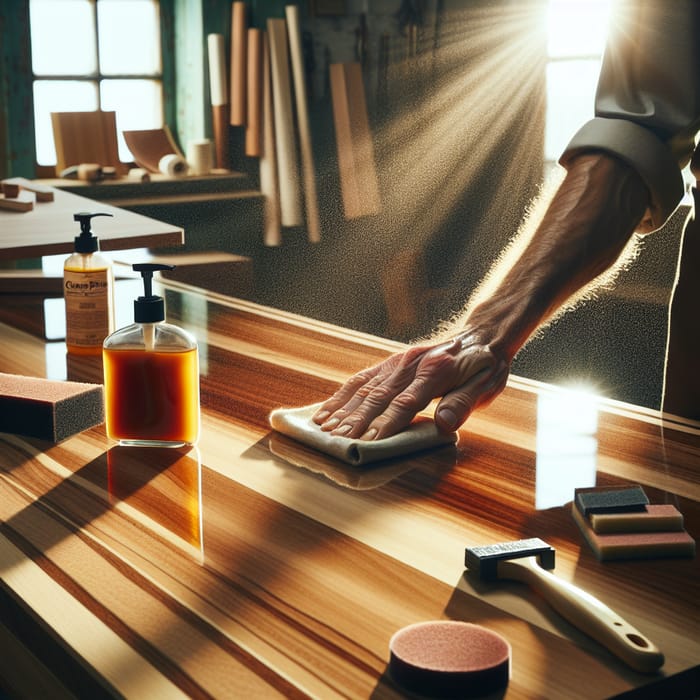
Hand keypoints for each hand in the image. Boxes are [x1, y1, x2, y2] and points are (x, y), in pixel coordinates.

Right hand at [312, 332, 509, 439]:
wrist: (481, 334)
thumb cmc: (484, 365)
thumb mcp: (485, 385)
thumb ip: (463, 404)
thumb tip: (445, 424)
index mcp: (436, 370)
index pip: (406, 402)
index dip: (386, 423)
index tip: (368, 442)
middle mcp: (411, 363)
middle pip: (378, 395)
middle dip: (355, 420)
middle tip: (337, 441)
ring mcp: (398, 361)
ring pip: (364, 387)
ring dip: (343, 408)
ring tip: (324, 428)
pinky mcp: (390, 362)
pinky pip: (362, 378)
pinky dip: (342, 395)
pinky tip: (328, 409)